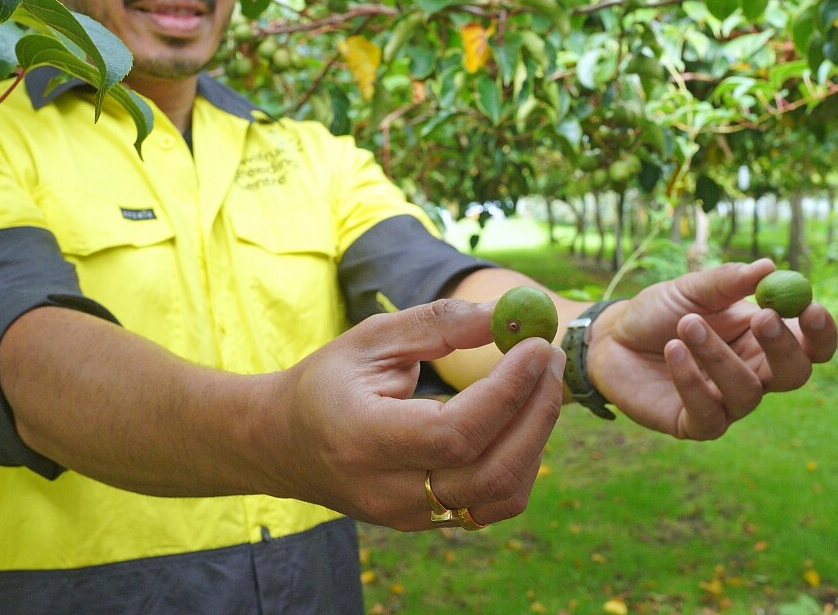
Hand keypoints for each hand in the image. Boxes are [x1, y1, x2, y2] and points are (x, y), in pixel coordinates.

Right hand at [267, 299, 566, 530]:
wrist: (286, 443)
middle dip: (536, 412)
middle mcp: (388, 490)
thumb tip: (505, 315)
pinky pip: (493, 503)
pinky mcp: (428, 522)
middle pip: (489, 472)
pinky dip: (521, 460)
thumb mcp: (371, 338)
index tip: (536, 346)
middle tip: (550, 357)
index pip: (453, 433)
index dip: (507, 392)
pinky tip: (521, 416)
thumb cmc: (329, 381)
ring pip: (501, 495)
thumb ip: (437, 324)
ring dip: (536, 437)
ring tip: (540, 382)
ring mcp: (410, 515)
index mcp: (363, 439)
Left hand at [585, 259, 836, 439]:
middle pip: (794, 374)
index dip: (820, 332)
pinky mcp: (696, 424)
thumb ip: (727, 281)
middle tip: (762, 318)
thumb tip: (768, 267)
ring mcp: (727, 402)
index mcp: (762, 338)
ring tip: (686, 325)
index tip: (811, 308)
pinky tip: (673, 352)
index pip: (811, 344)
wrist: (610, 338)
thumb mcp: (690, 289)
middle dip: (784, 347)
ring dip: (719, 356)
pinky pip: (710, 415)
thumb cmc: (658, 312)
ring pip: (748, 392)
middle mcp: (754, 373)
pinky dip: (692, 380)